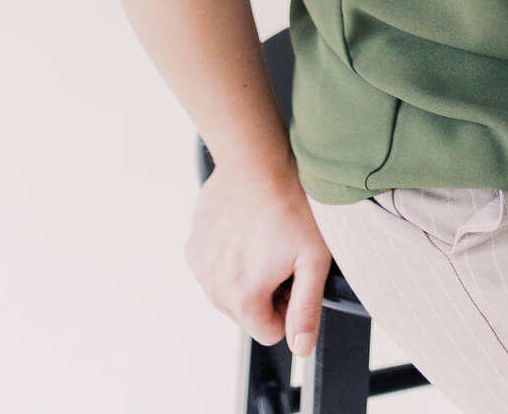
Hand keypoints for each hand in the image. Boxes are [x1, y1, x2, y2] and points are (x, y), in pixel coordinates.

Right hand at [184, 160, 332, 358]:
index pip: (270, 331)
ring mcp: (200, 266)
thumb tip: (300, 347)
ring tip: (263, 238)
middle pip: (247, 312)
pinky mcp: (193, 244)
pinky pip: (214, 267)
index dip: (288, 306)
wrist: (255, 160)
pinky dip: (228, 256)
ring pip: (229, 290)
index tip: (292, 275)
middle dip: (265, 292)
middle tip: (280, 254)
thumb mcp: (313, 259)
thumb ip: (307, 310)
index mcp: (243, 298)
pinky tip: (245, 229)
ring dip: (245, 275)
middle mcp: (214, 288)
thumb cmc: (289, 204)